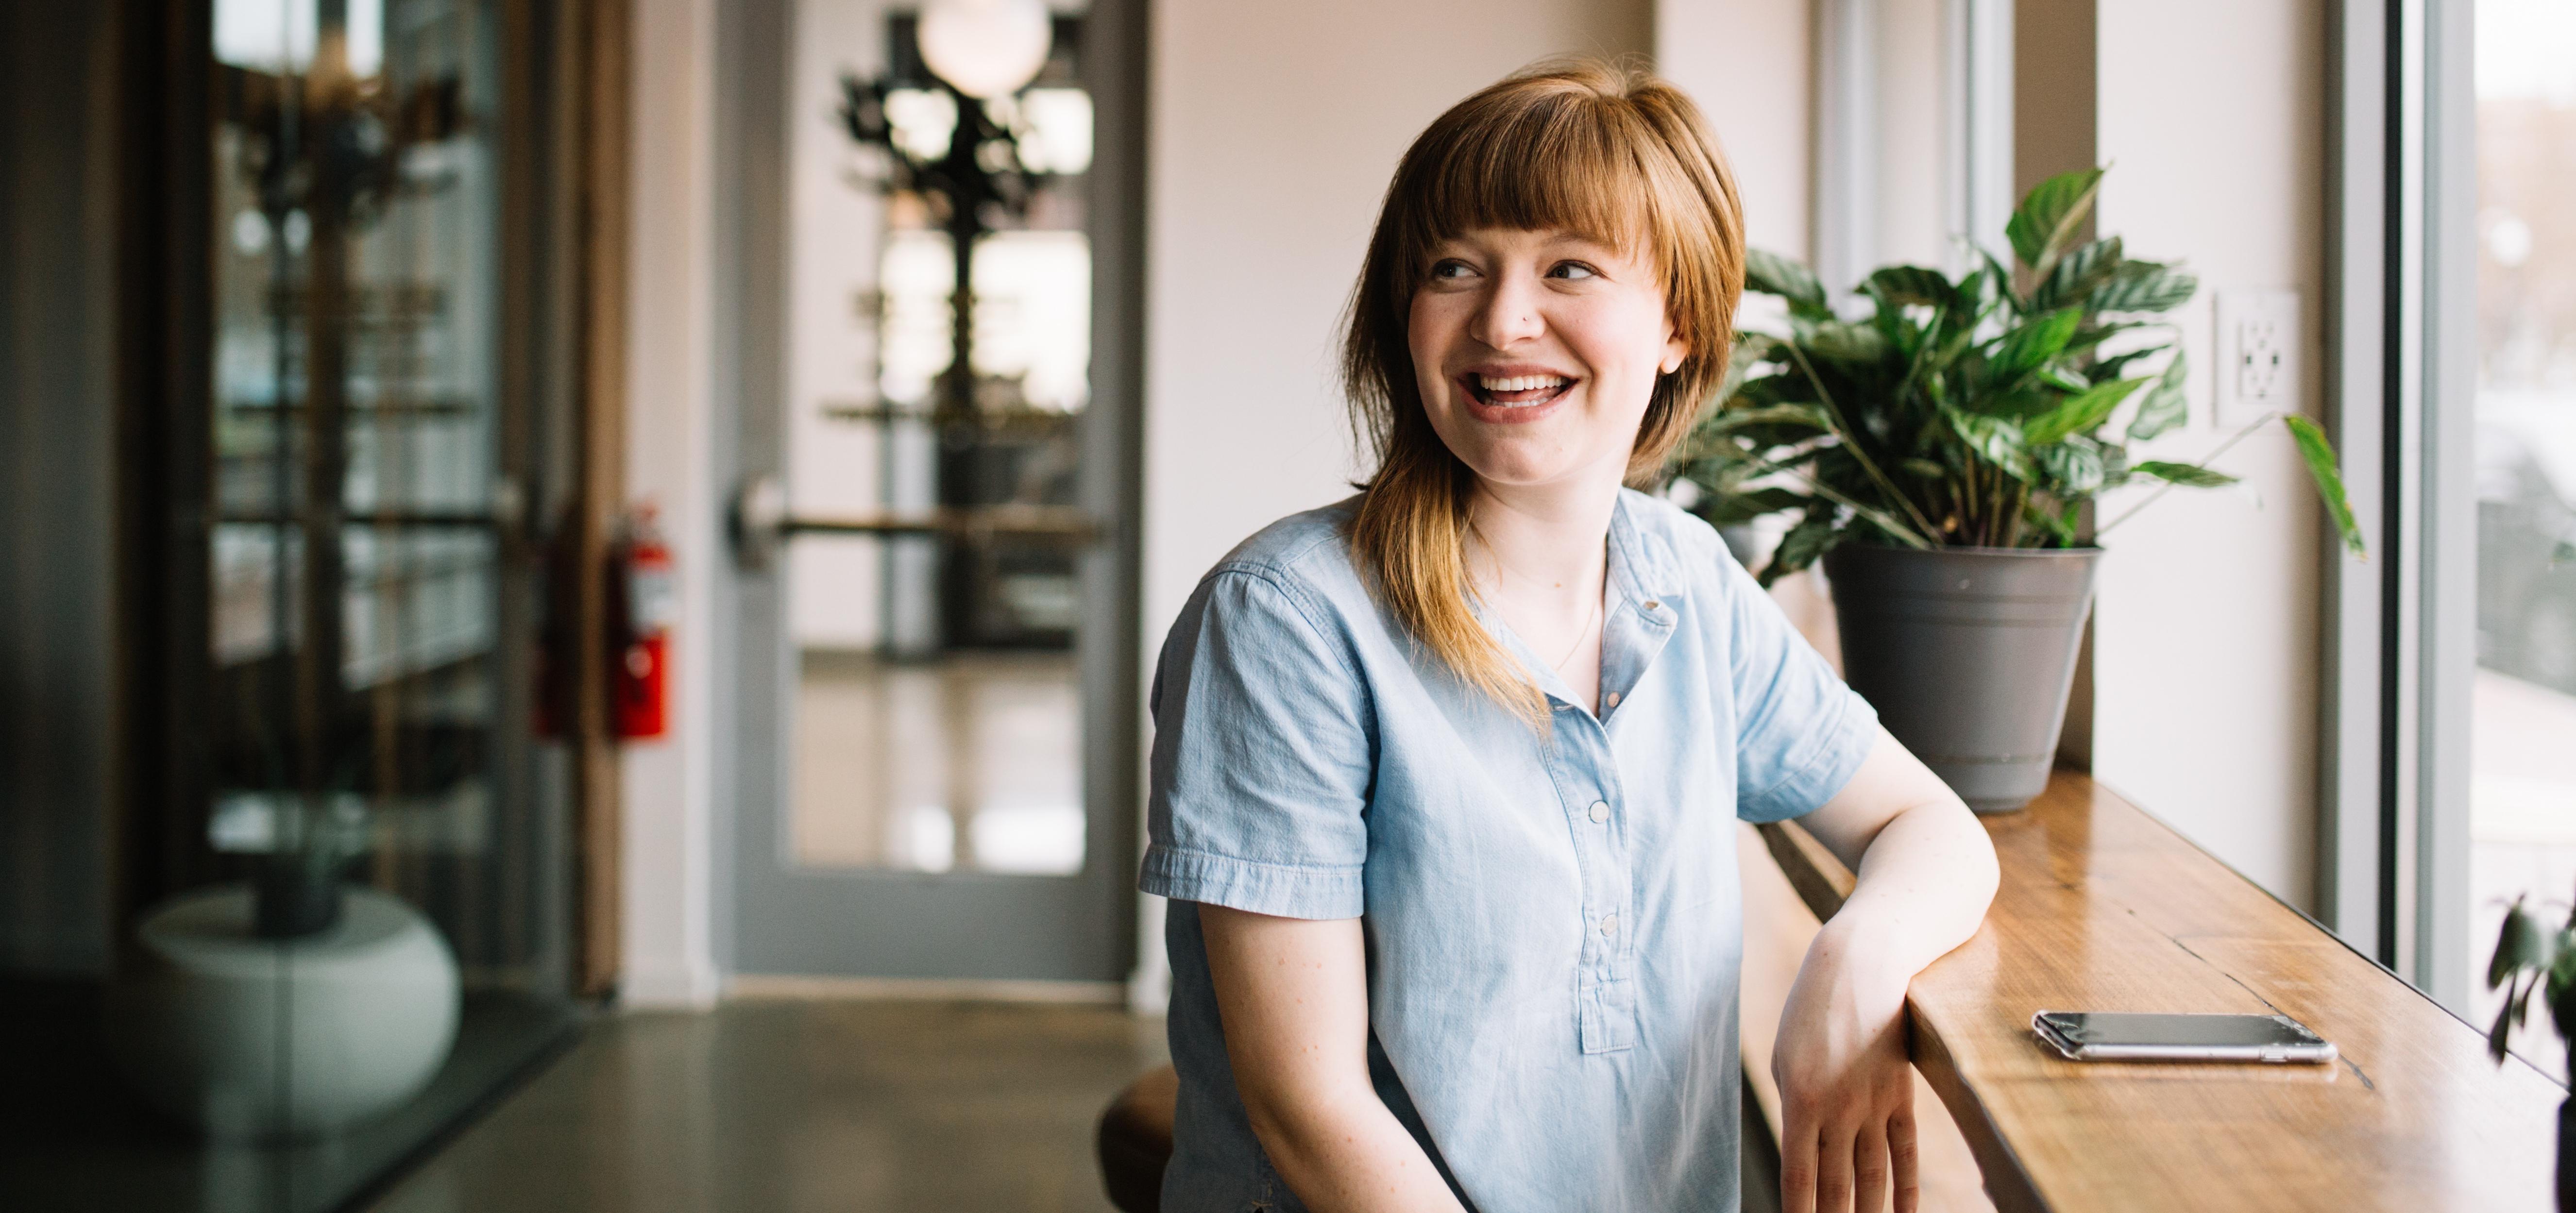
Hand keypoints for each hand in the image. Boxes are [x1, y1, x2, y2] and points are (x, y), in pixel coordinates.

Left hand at [1770, 921, 1917, 1212]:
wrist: (1861, 966)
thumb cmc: (1810, 1010)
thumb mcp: (1785, 1057)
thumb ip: (1794, 1108)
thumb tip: (1802, 1152)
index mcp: (1799, 1101)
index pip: (1799, 1178)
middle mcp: (1839, 1110)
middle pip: (1837, 1187)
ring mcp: (1874, 1105)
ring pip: (1872, 1178)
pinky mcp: (1901, 1096)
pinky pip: (1904, 1153)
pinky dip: (1906, 1189)